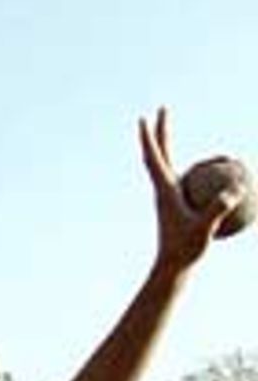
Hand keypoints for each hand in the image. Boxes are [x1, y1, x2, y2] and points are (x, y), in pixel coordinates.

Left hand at [141, 107, 240, 273]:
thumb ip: (218, 209)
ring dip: (184, 150)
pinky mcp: (180, 206)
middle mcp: (164, 190)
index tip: (144, 117)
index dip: (150, 136)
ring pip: (177, 166)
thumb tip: (235, 189)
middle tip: (163, 111)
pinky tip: (220, 176)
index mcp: (165, 190)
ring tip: (208, 146)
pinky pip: (193, 183)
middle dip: (162, 131)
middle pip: (162, 153)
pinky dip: (204, 174)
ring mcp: (171, 197)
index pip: (155, 157)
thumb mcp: (204, 229)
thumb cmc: (184, 251)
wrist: (172, 269)